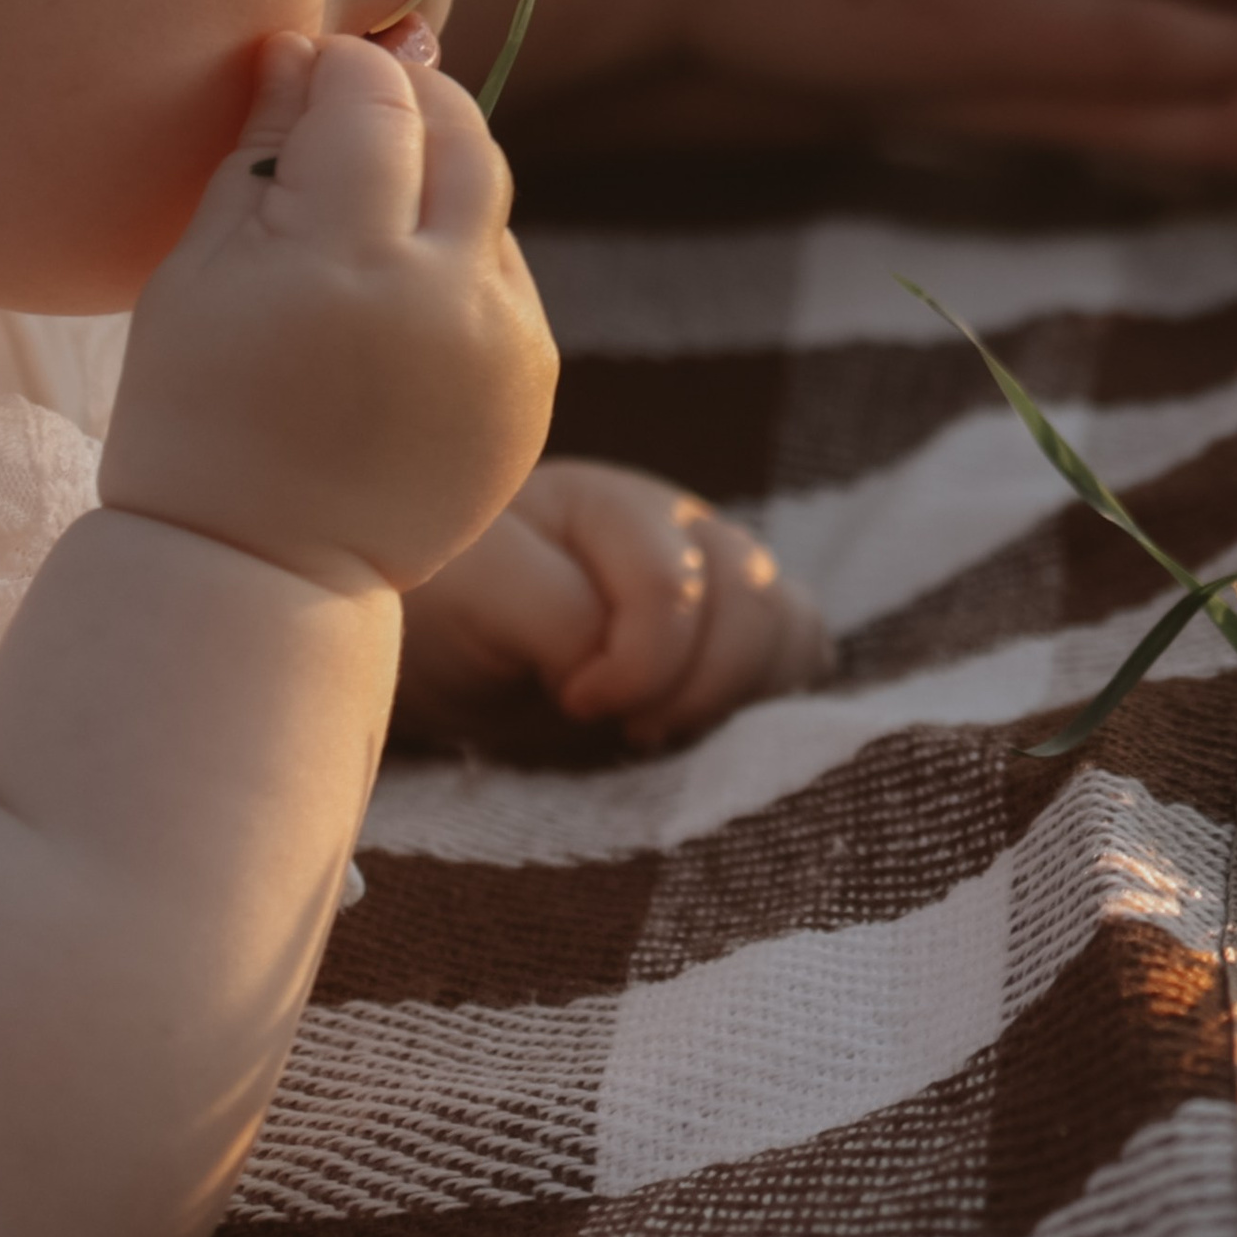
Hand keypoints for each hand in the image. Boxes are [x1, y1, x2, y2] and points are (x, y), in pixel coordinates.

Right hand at [99, 32, 555, 596]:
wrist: (256, 573)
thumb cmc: (195, 414)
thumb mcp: (196, 273)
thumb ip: (261, 151)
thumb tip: (300, 49)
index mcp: (351, 262)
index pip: (375, 103)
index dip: (341, 67)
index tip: (307, 65)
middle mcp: (450, 296)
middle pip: (463, 134)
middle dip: (414, 97)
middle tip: (357, 101)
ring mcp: (505, 346)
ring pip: (493, 202)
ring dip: (441, 179)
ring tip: (368, 207)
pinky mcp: (533, 387)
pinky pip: (506, 279)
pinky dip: (461, 260)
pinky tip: (398, 292)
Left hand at [395, 457, 831, 753]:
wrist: (437, 649)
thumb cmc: (440, 608)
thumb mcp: (471, 597)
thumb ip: (555, 616)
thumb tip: (623, 670)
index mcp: (609, 503)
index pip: (675, 587)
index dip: (635, 667)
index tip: (573, 701)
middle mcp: (678, 527)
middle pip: (753, 598)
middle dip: (694, 687)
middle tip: (626, 731)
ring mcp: (714, 577)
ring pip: (791, 624)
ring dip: (737, 697)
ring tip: (656, 732)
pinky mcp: (732, 635)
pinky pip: (799, 656)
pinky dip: (767, 702)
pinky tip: (696, 731)